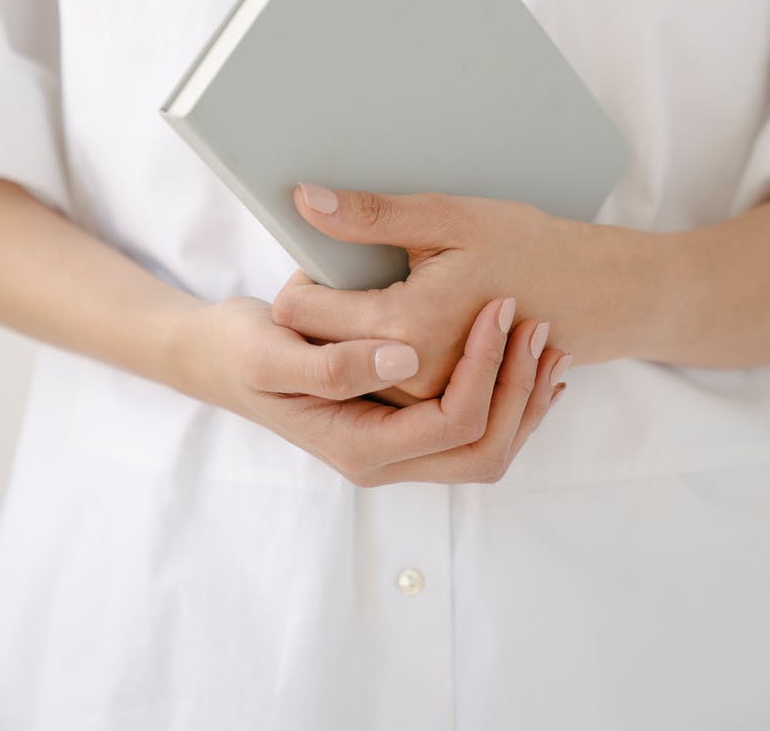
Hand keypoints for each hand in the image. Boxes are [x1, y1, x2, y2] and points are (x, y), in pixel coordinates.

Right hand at [167, 293, 565, 485]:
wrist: (220, 359)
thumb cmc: (241, 352)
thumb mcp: (272, 352)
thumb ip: (333, 363)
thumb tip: (402, 358)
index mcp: (360, 447)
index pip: (451, 424)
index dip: (484, 369)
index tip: (498, 309)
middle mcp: (385, 460)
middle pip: (483, 451)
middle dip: (519, 391)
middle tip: (538, 326)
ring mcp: (397, 447)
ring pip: (487, 447)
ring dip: (523, 397)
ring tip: (548, 340)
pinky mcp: (404, 424)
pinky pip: (474, 429)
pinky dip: (510, 396)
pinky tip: (528, 357)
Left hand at [272, 182, 653, 400]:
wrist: (590, 294)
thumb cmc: (524, 246)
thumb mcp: (446, 218)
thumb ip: (370, 216)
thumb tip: (303, 200)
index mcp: (403, 326)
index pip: (299, 310)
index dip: (302, 275)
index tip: (326, 253)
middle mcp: (410, 376)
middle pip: (314, 345)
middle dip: (319, 310)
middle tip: (355, 270)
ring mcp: (426, 398)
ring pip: (344, 370)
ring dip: (346, 335)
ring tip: (383, 292)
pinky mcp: (438, 405)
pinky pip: (379, 385)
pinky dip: (376, 354)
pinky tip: (405, 321)